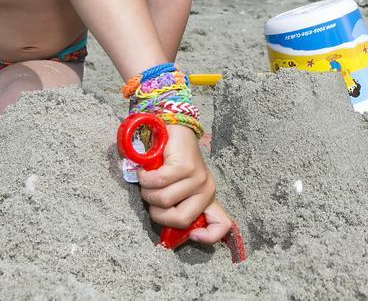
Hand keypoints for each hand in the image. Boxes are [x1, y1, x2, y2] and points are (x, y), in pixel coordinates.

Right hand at [136, 124, 231, 243]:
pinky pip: (158, 183)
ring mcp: (197, 178)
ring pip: (164, 200)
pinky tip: (145, 171)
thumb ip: (177, 206)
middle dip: (158, 213)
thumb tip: (166, 231)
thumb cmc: (170, 162)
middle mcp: (206, 189)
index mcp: (207, 198)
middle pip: (181, 220)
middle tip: (152, 197)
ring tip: (148, 180)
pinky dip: (145, 178)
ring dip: (147, 192)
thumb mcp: (177, 188)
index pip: (222, 225)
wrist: (173, 130)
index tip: (191, 235)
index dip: (208, 237)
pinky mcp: (186, 167)